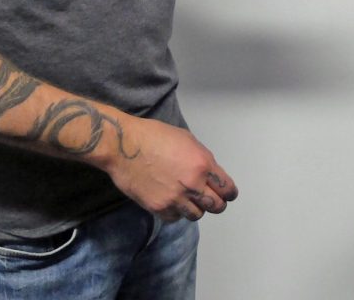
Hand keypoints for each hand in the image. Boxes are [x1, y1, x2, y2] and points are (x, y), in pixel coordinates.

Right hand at [103, 117, 237, 221]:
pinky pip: (176, 218)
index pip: (227, 188)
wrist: (124, 146)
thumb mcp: (187, 140)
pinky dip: (176, 212)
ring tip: (187, 199)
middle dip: (216, 203)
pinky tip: (170, 201)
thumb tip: (209, 173)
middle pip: (216, 206)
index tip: (227, 194)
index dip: (229, 193)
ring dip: (195, 208)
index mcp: (203, 164)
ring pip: (197, 215)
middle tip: (209, 199)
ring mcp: (175, 199)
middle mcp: (193, 184)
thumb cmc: (154, 136)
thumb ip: (202, 159)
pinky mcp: (159, 208)